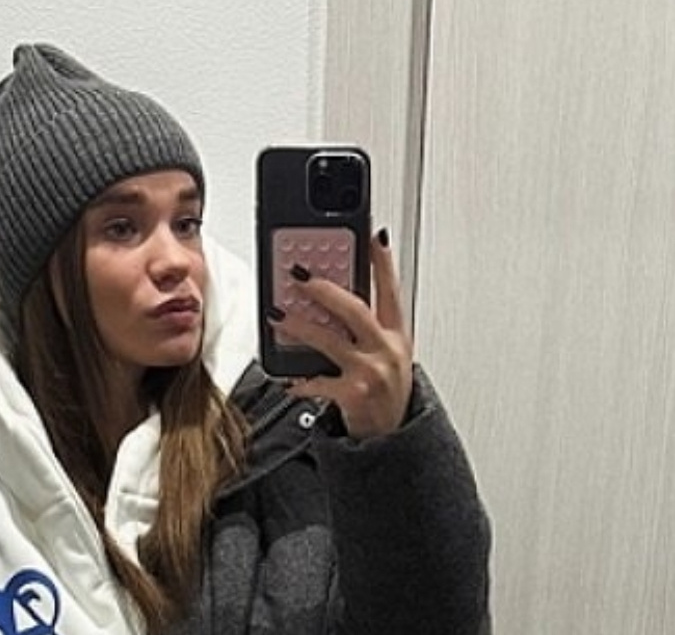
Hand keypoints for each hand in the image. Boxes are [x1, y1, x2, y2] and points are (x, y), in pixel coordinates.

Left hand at [269, 228, 413, 438]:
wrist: (395, 439)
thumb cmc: (385, 391)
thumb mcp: (388, 353)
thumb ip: (367, 325)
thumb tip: (330, 294)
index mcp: (397, 334)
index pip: (391, 289)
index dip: (382, 261)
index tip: (370, 235)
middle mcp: (387, 349)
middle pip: (355, 308)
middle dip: (324, 287)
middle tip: (299, 272)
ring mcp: (371, 372)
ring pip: (329, 340)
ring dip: (299, 325)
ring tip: (277, 314)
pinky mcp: (354, 395)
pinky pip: (318, 381)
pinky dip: (299, 379)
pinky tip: (287, 377)